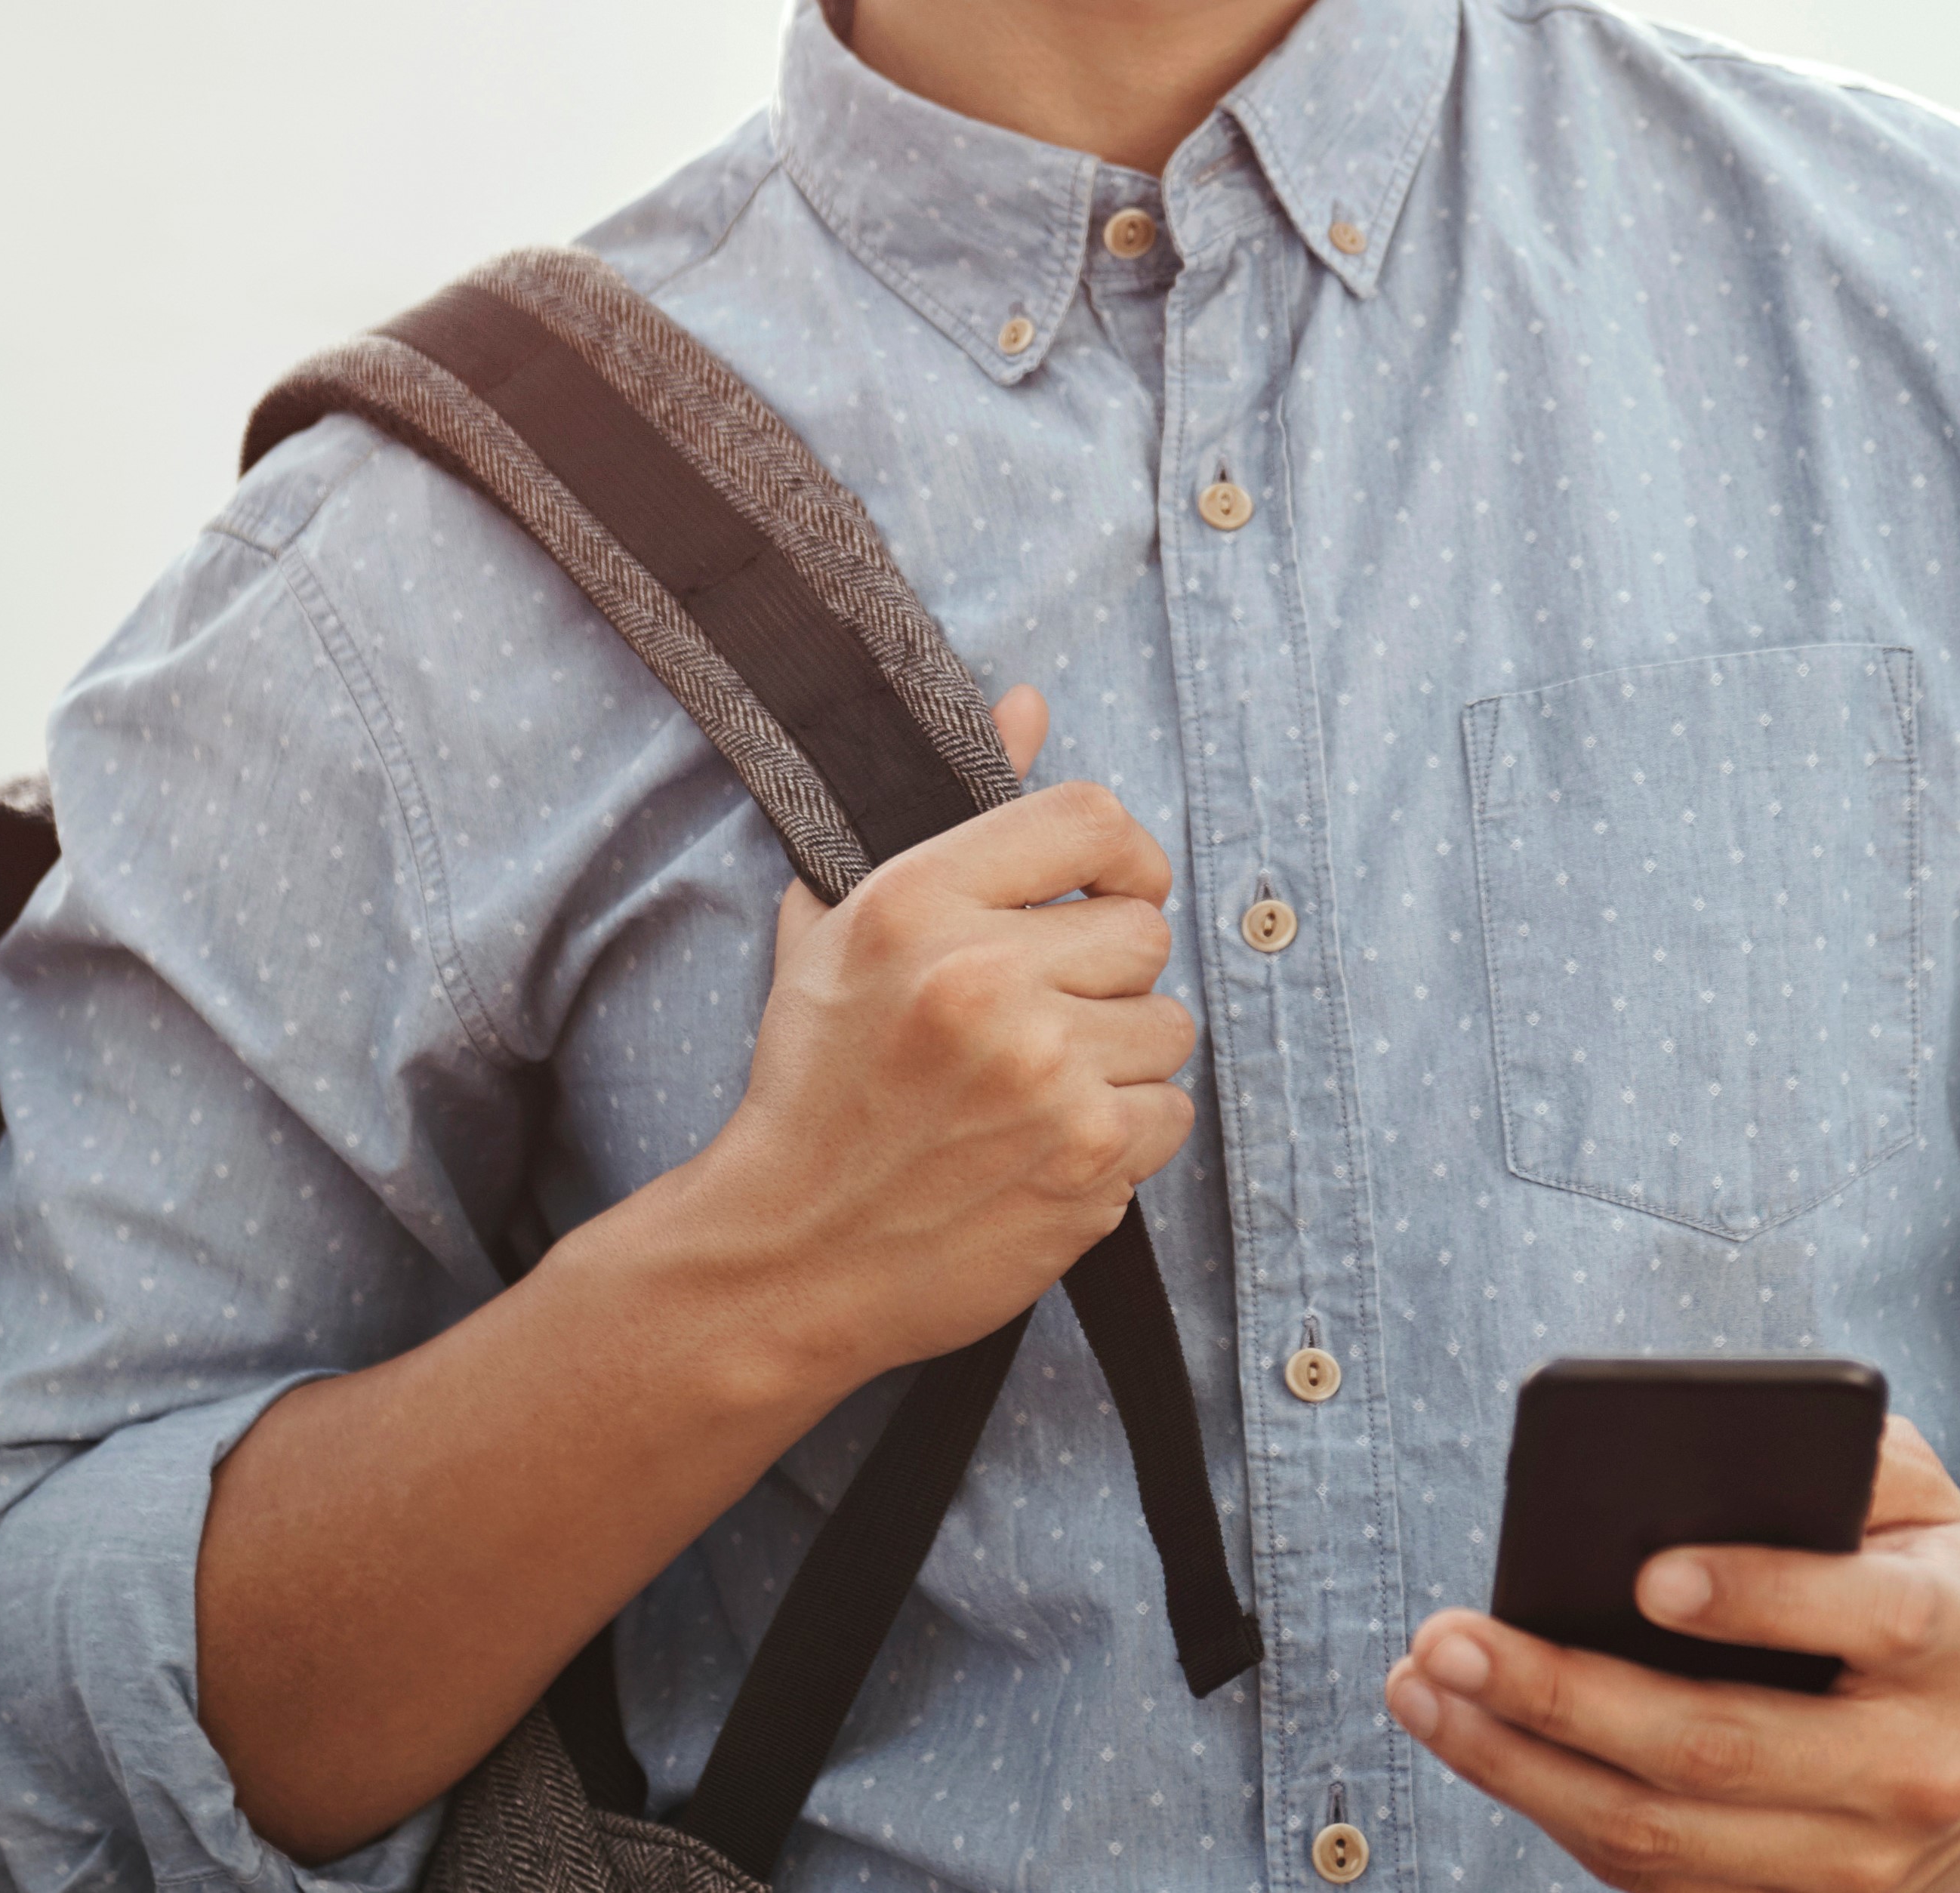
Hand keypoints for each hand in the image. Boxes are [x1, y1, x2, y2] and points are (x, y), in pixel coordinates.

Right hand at [670, 686, 1198, 1386]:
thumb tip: (1030, 704)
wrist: (788, 1255)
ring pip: (1168, 1028)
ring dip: (1119, 1059)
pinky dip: (1125, 1136)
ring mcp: (1044, 1074)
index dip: (1122, 856)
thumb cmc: (815, 1085)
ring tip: (1036, 1089)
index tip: (1109, 893)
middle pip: (1145, 933)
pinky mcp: (1086, 1160)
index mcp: (921, 902)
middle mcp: (986, 978)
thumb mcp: (847, 926)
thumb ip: (955, 808)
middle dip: (1108, 975)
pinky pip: (1171, 1114)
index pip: (1091, 818)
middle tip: (1048, 1016)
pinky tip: (1049, 1147)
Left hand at [1383, 1421, 1959, 1892]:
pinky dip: (1562, 1821)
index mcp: (1952, 1640)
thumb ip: (1841, 1450)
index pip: (1858, 1617)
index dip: (1754, 1596)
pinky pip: (1669, 1886)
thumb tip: (1710, 1447)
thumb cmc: (1942, 1584)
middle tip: (1448, 1636)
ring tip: (1425, 1692)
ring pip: (1669, 1841)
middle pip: (1718, 1749)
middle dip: (1563, 1695)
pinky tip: (1485, 1749)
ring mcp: (1862, 1867)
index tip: (1643, 1573)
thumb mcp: (1927, 1493)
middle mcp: (1909, 1769)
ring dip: (1525, 1771)